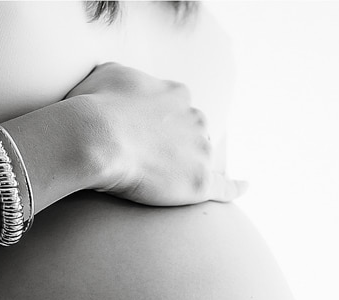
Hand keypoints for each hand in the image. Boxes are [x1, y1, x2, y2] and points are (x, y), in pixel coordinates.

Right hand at [64, 62, 245, 205]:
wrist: (96, 138)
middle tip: (144, 159)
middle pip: (191, 136)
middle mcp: (195, 118)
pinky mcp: (198, 181)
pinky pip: (225, 186)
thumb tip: (124, 84)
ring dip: (183, 168)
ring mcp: (199, 150)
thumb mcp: (108, 73)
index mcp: (177, 94)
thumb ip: (127, 78)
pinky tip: (244, 187)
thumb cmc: (95, 106)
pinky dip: (235, 187)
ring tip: (155, 180)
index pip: (177, 111)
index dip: (159, 125)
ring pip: (199, 160)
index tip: (142, 135)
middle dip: (173, 146)